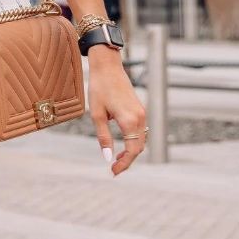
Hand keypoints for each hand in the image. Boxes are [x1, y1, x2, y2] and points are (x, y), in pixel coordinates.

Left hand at [86, 47, 146, 175]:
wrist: (107, 67)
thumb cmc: (99, 89)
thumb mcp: (97, 115)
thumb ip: (103, 137)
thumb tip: (107, 157)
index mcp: (129, 120)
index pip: (132, 150)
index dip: (124, 164)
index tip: (113, 172)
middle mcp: (140, 117)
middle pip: (139, 147)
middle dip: (128, 160)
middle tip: (114, 169)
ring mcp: (142, 113)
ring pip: (141, 140)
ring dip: (131, 151)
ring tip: (117, 159)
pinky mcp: (140, 109)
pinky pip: (141, 131)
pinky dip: (134, 141)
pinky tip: (123, 145)